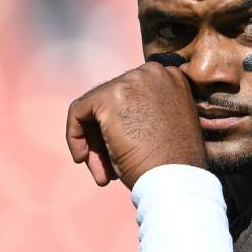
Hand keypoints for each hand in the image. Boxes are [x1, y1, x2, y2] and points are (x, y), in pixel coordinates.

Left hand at [65, 62, 205, 188]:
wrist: (176, 179)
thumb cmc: (175, 164)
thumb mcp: (165, 126)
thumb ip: (144, 110)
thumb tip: (109, 114)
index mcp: (171, 77)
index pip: (132, 95)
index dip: (123, 125)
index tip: (123, 151)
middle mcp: (154, 72)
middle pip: (112, 99)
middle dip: (105, 136)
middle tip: (109, 169)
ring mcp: (132, 81)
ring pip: (95, 107)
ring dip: (94, 142)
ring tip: (102, 174)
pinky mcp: (111, 96)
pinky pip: (78, 111)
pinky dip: (75, 135)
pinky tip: (83, 158)